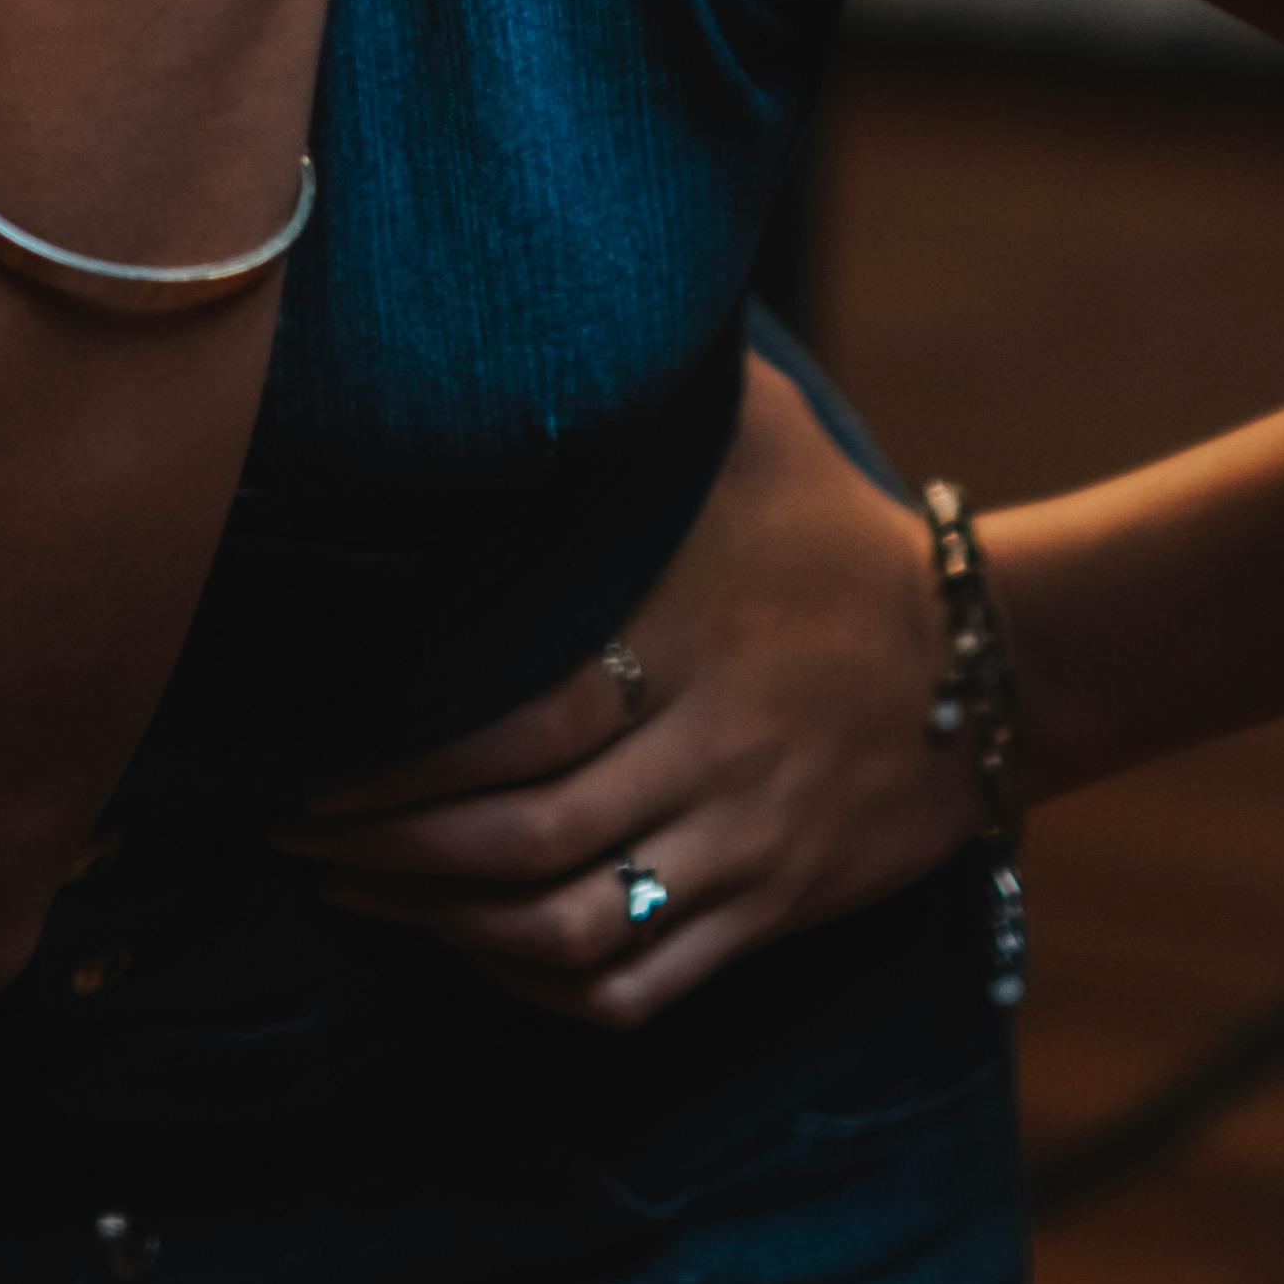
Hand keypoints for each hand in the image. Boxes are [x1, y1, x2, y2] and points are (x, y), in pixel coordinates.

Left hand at [278, 349, 974, 1027]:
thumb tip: (538, 291)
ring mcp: (740, 843)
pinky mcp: (769, 910)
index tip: (310, 750)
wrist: (992, 657)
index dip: (404, 756)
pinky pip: (641, 989)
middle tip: (291, 834)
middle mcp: (705, 751)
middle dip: (387, 851)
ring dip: (444, 931)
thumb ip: (648, 386)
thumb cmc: (837, 526)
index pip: (519, 722)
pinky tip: (473, 959)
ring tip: (354, 896)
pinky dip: (543, 992)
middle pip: (521, 840)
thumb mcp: (749, 430)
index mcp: (684, 636)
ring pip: (569, 931)